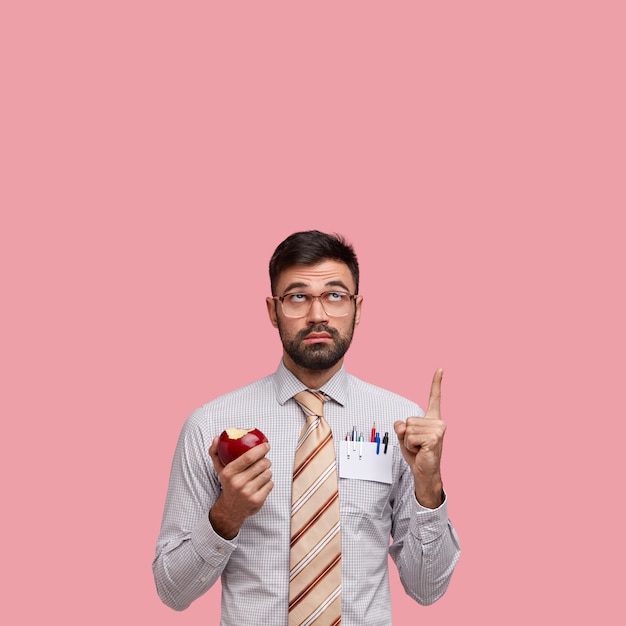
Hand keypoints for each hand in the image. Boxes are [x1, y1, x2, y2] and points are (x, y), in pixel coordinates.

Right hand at [208, 437, 273, 538]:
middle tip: (264, 461)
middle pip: (261, 464)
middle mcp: (238, 483)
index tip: (266, 445)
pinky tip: (261, 484)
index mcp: (229, 473)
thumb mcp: (220, 470)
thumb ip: (216, 453)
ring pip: (268, 474)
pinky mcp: (257, 500)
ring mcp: (248, 492)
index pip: (248, 457)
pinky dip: (268, 482)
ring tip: (260, 473)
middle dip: (266, 460)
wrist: (230, 509)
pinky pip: (270, 484)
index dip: (260, 449)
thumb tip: (215, 438)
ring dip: (267, 471)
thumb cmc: (228, 485)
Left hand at [394, 368, 445, 507]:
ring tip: (419, 449)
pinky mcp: (434, 438)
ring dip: (408, 441)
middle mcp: (438, 422)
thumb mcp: (405, 436)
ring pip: (408, 429)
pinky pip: (410, 437)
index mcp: (432, 419)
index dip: (436, 383)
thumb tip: (402, 424)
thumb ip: (402, 426)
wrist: (424, 472)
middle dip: (407, 435)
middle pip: (408, 420)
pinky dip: (410, 446)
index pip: (434, 398)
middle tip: (417, 445)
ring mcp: (437, 430)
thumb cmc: (417, 454)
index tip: (440, 369)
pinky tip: (420, 451)